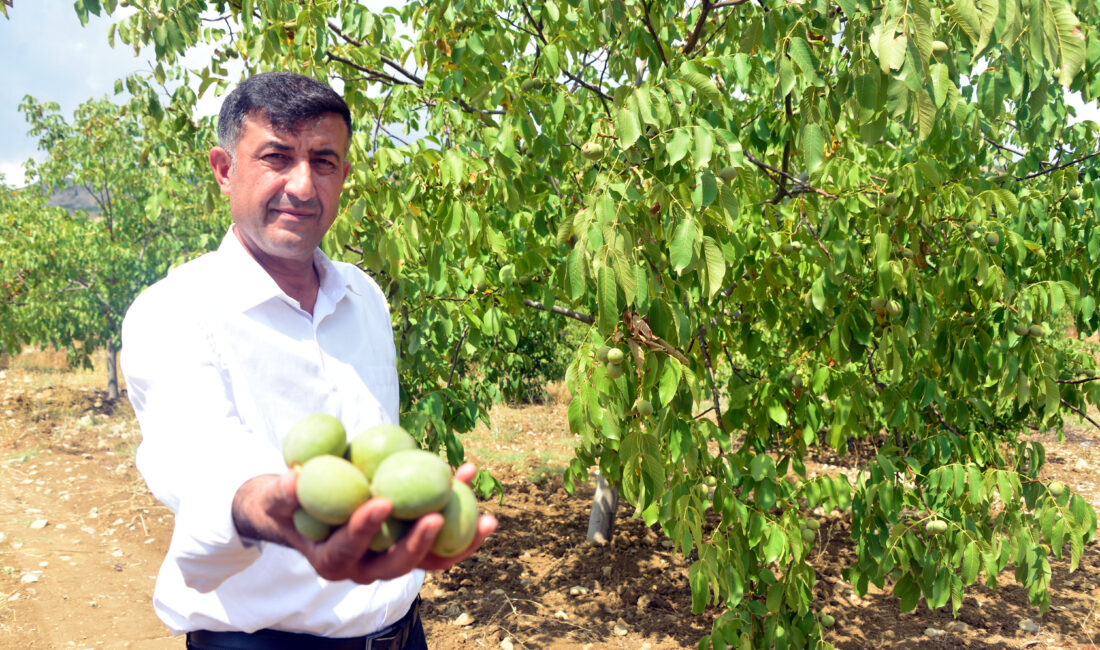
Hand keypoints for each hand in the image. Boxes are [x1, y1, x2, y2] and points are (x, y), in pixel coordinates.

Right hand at [232, 462, 496, 583]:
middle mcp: (365, 569)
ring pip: (430, 560)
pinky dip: (463, 521)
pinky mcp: (415, 547)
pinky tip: (472, 482)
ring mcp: (394, 560)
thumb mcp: (278, 497)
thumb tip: (293, 477)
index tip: (381, 502)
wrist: (308, 512)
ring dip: (460, 540)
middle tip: (437, 515)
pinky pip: (444, 543)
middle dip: (419, 544)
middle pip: (397, 564)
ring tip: (486, 517)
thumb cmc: (291, 502)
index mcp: (331, 561)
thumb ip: (283, 492)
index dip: (365, 529)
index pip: (349, 549)